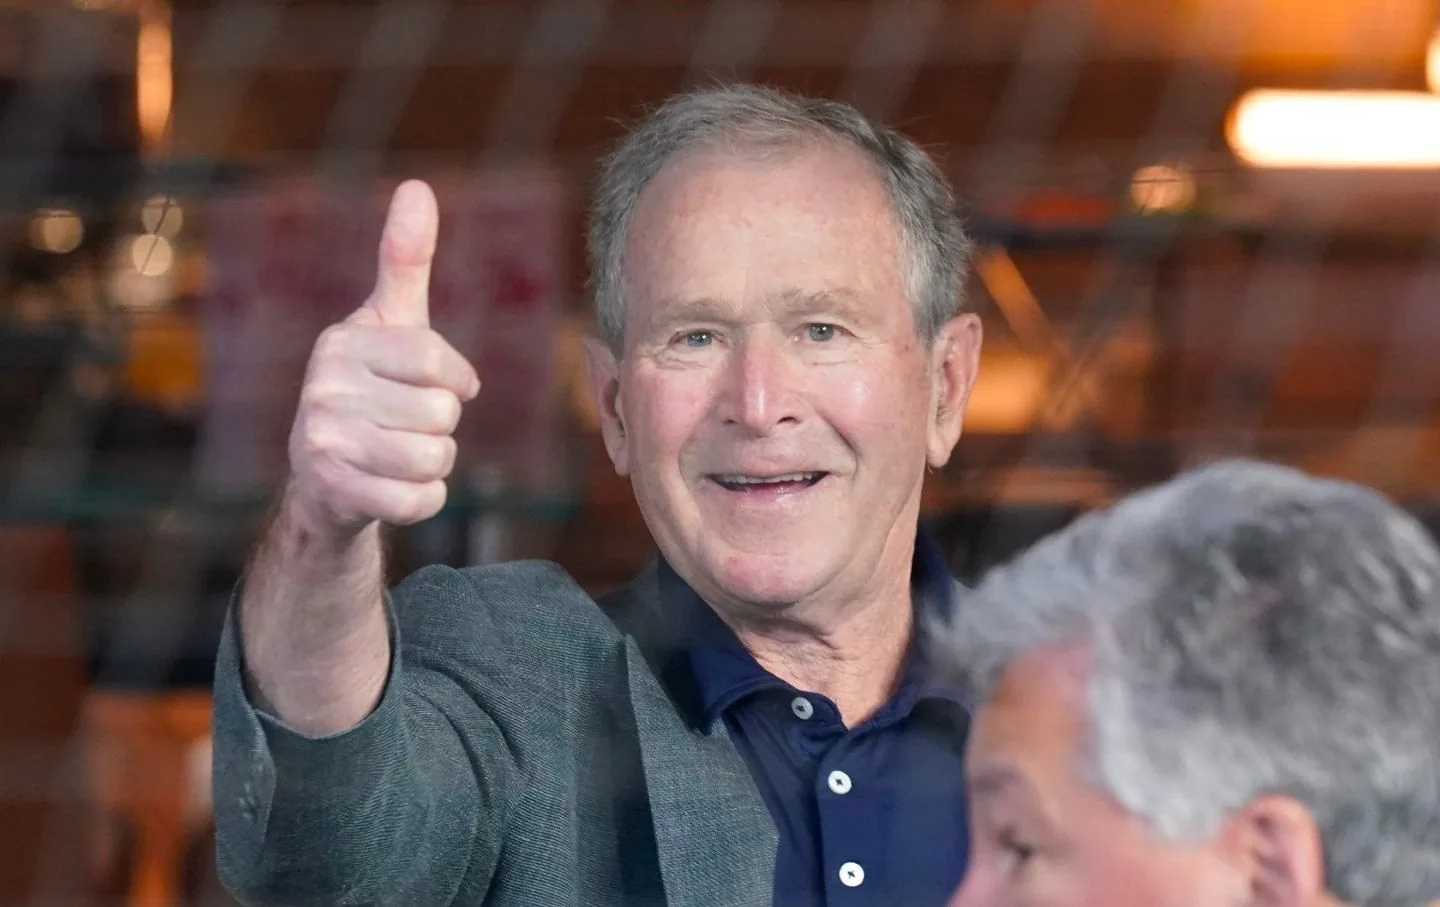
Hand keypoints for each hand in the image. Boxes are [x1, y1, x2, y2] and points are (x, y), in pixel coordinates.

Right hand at [286, 179, 479, 532]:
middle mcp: (322, 387)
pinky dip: (424, 499)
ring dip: (435, 462)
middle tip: (405, 423)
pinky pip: (420, 500)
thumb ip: (405, 260)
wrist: (325, 476)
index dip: (455, 380)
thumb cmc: (372, 387)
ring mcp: (322, 441)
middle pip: (441, 413)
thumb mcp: (390, 321)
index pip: (436, 362)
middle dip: (441, 424)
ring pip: (435, 457)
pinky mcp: (332, 491)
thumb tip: (416, 187)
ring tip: (400, 453)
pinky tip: (396, 486)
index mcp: (343, 341)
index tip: (441, 385)